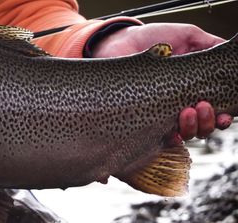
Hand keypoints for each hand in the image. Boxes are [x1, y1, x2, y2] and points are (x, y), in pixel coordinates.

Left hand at [92, 23, 231, 139]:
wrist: (120, 44)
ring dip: (193, 127)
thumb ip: (209, 45)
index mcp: (193, 87)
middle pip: (204, 125)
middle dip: (209, 121)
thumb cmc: (151, 39)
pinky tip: (174, 131)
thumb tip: (228, 53)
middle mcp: (180, 102)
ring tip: (187, 111)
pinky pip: (162, 138)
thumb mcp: (186, 36)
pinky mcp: (145, 118)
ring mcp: (163, 112)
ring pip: (187, 133)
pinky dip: (173, 138)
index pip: (215, 108)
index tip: (225, 113)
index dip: (223, 115)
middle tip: (203, 106)